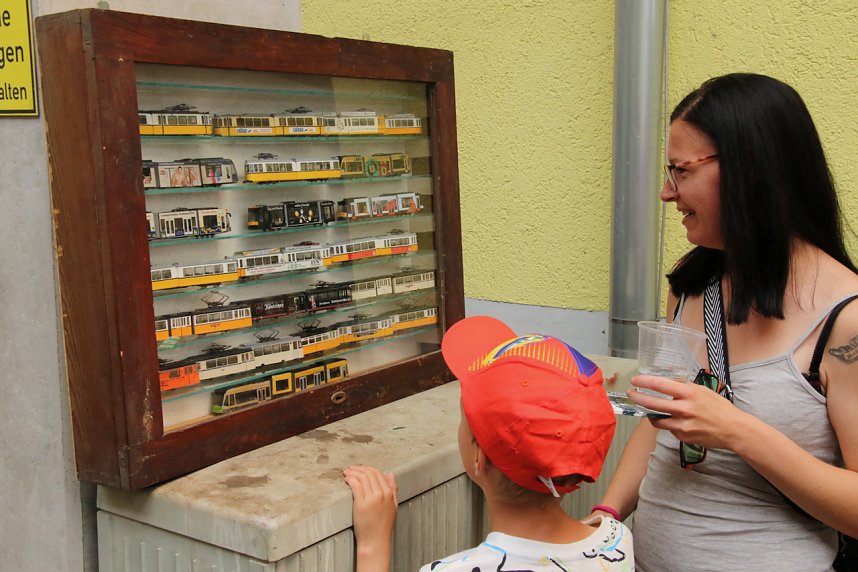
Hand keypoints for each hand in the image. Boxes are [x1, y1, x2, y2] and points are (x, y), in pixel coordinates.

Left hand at [344, 465, 397, 571]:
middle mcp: (381, 494)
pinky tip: (347, 479)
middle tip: (351, 468)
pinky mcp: (361, 504)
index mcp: (389, 494)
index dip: (368, 468)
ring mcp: (371, 499)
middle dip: (359, 468)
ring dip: (353, 472)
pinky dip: (350, 479)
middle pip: (369, 473)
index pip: (378, 473)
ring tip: (347, 473)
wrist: (375, 541)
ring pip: (362, 477)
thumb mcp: (393, 506)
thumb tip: (390, 473)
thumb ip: (393, 489)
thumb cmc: (382, 527)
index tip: (361, 468)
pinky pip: (356, 485)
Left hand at [628, 374, 748, 450]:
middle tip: (631, 394)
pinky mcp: (683, 436)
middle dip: (638, 398)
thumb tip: (666, 385)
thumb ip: (684, 387)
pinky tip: (676, 421)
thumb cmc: (719, 407)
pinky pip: (669, 428)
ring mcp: (682, 425)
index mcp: (689, 393)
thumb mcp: (702, 391)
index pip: (660, 385)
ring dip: (650, 414)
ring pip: (656, 419)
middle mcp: (683, 409)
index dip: (644, 382)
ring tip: (649, 409)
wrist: (733, 429)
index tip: (635, 380)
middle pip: (652, 403)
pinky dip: (669, 424)